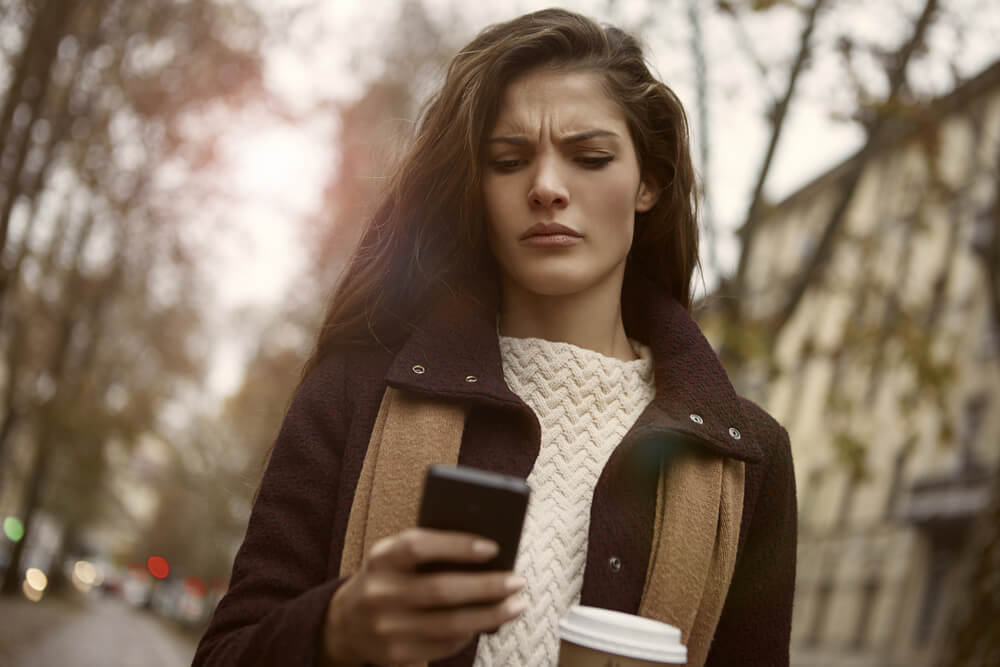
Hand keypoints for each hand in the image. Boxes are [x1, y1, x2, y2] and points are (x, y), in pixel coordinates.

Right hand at [322, 528, 527, 665]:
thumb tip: (487, 552)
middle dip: (486, 586)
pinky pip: (444, 644)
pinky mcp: (396, 654)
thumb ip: (430, 549)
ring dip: (490, 615)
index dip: (456, 545)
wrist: (347, 622)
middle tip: (518, 581)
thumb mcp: (396, 556)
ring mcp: (386, 627)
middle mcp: (379, 593)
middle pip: (441, 590)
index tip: (492, 547)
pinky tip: (488, 622)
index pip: (418, 546)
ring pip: (449, 624)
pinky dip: (471, 632)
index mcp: (381, 558)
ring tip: (517, 604)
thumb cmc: (389, 577)